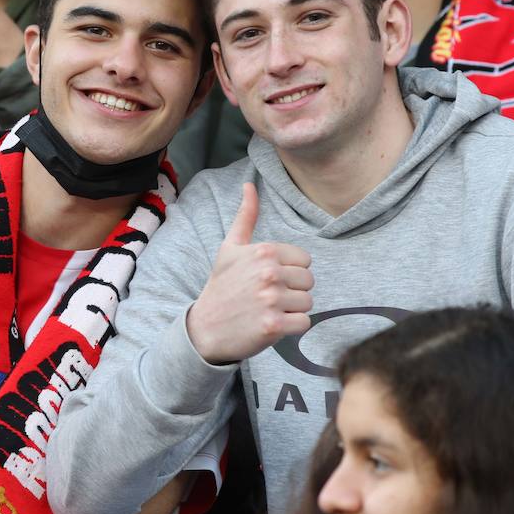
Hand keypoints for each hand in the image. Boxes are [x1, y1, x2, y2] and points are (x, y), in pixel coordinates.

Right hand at [187, 182, 313, 364]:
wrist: (205, 328)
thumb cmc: (221, 286)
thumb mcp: (230, 248)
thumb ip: (245, 217)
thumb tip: (249, 184)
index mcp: (263, 251)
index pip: (305, 260)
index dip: (290, 271)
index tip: (268, 279)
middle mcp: (269, 273)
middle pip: (309, 281)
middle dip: (293, 291)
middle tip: (267, 297)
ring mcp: (271, 300)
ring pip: (308, 302)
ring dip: (292, 309)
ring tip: (268, 309)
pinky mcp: (274, 325)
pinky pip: (304, 323)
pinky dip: (291, 327)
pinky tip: (271, 324)